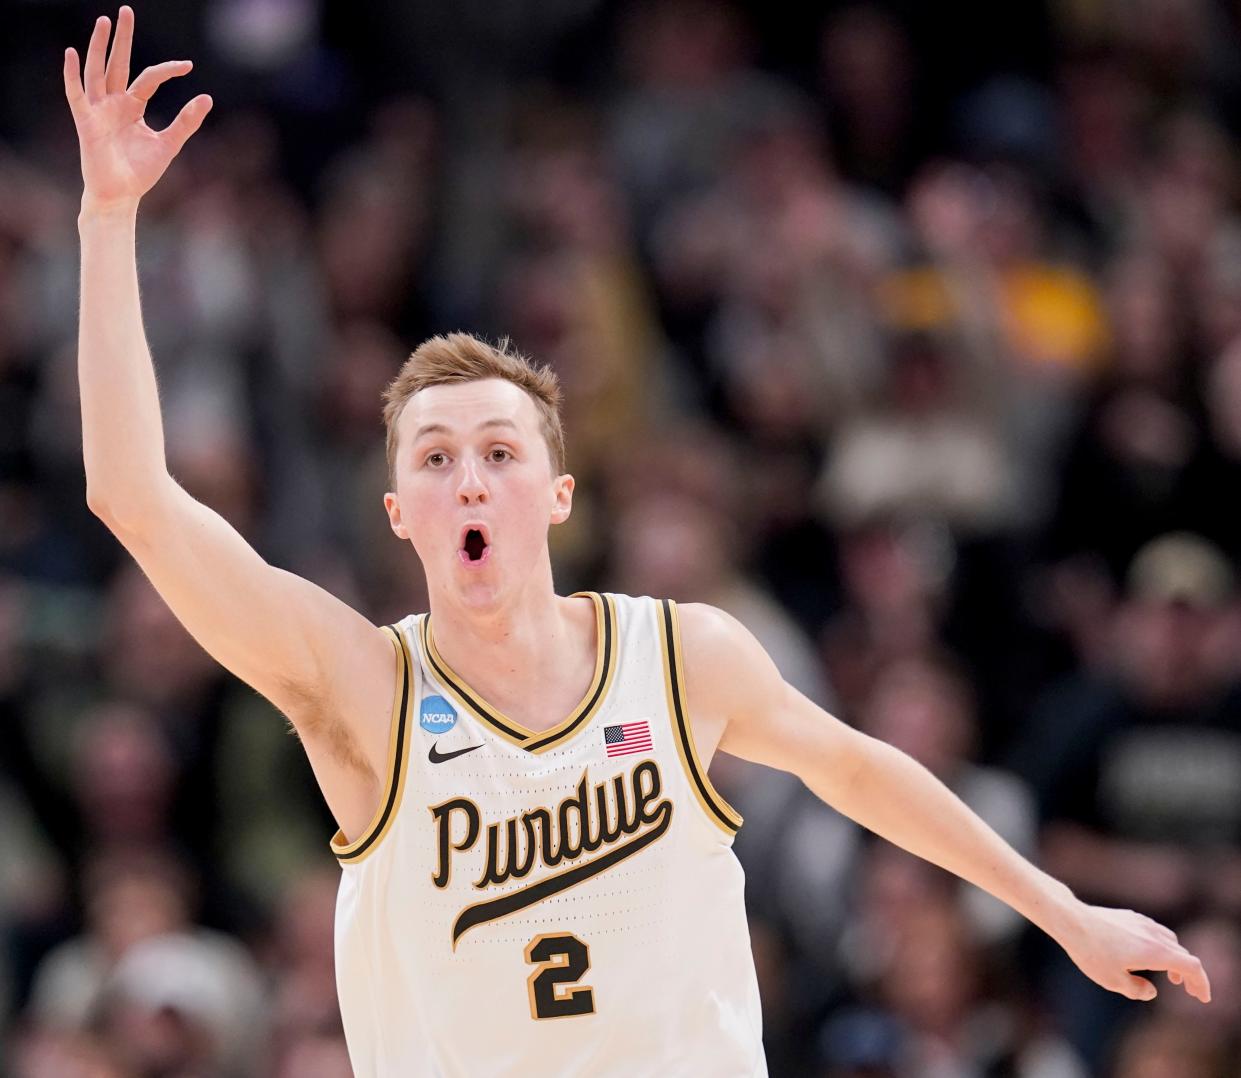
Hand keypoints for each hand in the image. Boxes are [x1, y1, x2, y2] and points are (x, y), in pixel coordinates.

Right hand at [64, 6, 211, 213]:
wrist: (122, 195)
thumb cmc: (141, 172)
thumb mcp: (169, 143)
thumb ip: (186, 121)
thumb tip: (207, 97)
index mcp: (133, 106)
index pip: (149, 78)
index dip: (168, 70)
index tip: (188, 65)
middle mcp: (113, 103)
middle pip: (116, 63)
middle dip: (121, 38)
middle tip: (125, 11)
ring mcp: (98, 111)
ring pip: (97, 71)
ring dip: (98, 46)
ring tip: (103, 21)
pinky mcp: (87, 122)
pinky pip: (76, 94)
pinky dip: (72, 75)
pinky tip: (72, 53)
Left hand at [1059, 901, 1210, 1002]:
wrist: (1071, 920)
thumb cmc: (1090, 951)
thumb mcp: (1113, 980)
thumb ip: (1137, 990)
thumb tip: (1151, 990)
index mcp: (1156, 952)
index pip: (1191, 967)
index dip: (1201, 983)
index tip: (1202, 997)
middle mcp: (1154, 935)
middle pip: (1184, 954)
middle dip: (1191, 975)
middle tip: (1190, 991)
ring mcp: (1142, 923)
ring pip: (1171, 941)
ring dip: (1177, 960)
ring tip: (1172, 976)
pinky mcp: (1130, 917)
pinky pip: (1156, 932)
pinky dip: (1163, 947)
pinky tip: (1150, 956)